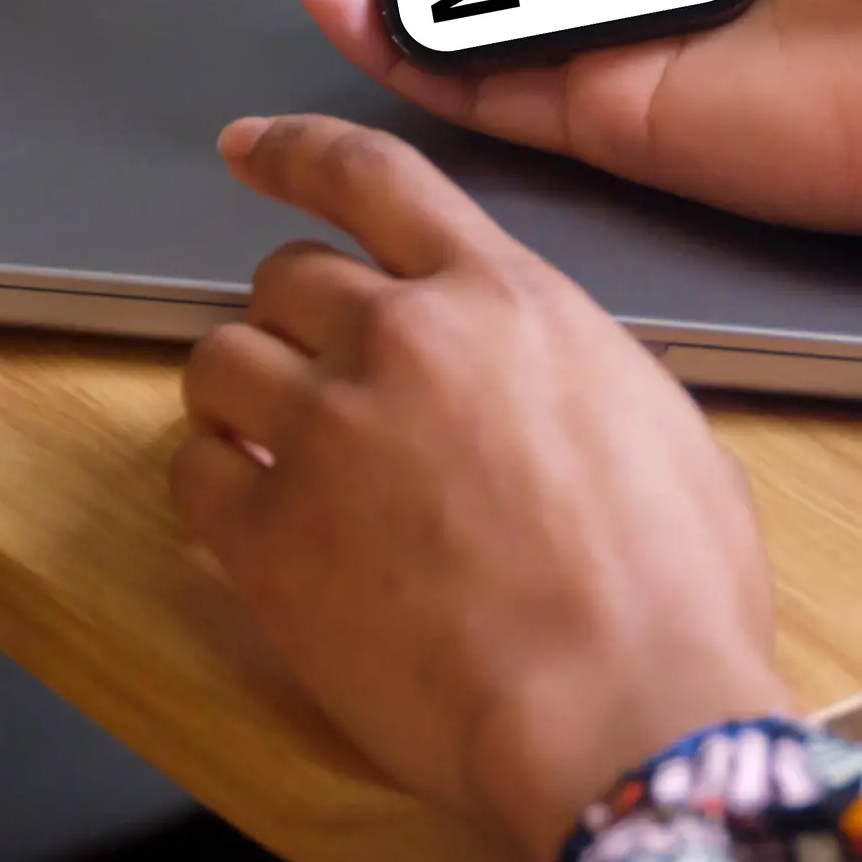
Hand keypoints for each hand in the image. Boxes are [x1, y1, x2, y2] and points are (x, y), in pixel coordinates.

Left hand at [173, 115, 789, 861]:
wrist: (620, 710)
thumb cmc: (670, 595)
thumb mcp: (656, 427)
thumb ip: (570, 372)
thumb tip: (548, 389)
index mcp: (501, 300)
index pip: (373, 177)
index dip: (296, 152)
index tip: (250, 151)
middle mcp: (399, 342)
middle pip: (287, 277)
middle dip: (294, 321)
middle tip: (317, 378)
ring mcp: (322, 434)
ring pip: (220, 362)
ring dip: (238, 396)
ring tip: (270, 446)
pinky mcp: (266, 537)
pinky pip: (191, 475)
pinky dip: (210, 486)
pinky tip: (247, 519)